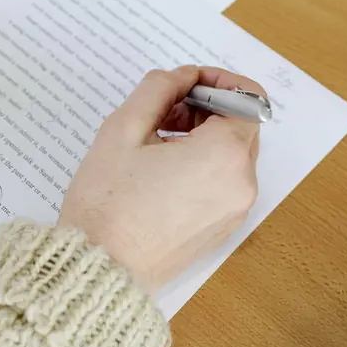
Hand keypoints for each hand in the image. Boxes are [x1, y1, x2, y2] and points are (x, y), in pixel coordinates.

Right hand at [58, 66, 262, 291]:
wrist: (99, 269)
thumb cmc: (106, 202)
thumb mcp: (123, 128)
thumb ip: (158, 89)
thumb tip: (182, 76)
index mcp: (224, 155)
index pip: (248, 98)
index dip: (219, 81)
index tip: (186, 83)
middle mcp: (241, 184)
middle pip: (241, 125)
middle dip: (207, 107)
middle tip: (163, 111)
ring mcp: (235, 210)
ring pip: (232, 153)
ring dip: (204, 135)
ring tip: (156, 142)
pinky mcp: (222, 228)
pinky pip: (225, 181)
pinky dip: (204, 164)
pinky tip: (162, 170)